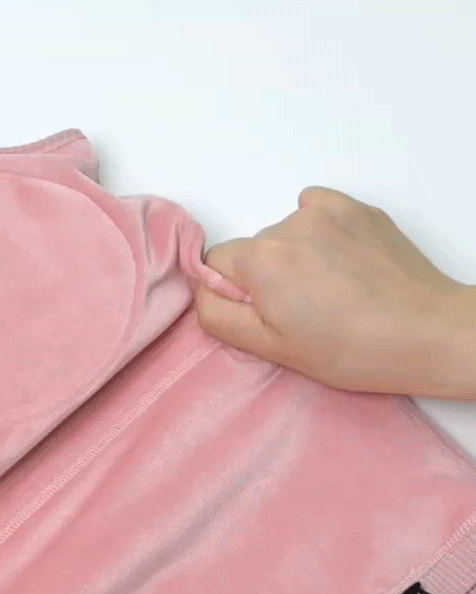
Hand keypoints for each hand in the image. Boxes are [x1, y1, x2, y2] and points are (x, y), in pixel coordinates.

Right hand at [192, 186, 475, 397]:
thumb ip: (219, 316)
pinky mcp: (357, 209)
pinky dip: (319, 231)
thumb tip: (202, 291)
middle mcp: (288, 226)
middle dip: (265, 277)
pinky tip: (340, 262)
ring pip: (284, 234)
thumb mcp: (270, 348)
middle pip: (252, 250)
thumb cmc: (350, 349)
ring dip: (295, 257)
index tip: (264, 315)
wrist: (425, 333)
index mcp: (261, 261)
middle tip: (301, 312)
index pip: (215, 264)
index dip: (232, 293)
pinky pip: (316, 209)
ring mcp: (326, 213)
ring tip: (329, 292)